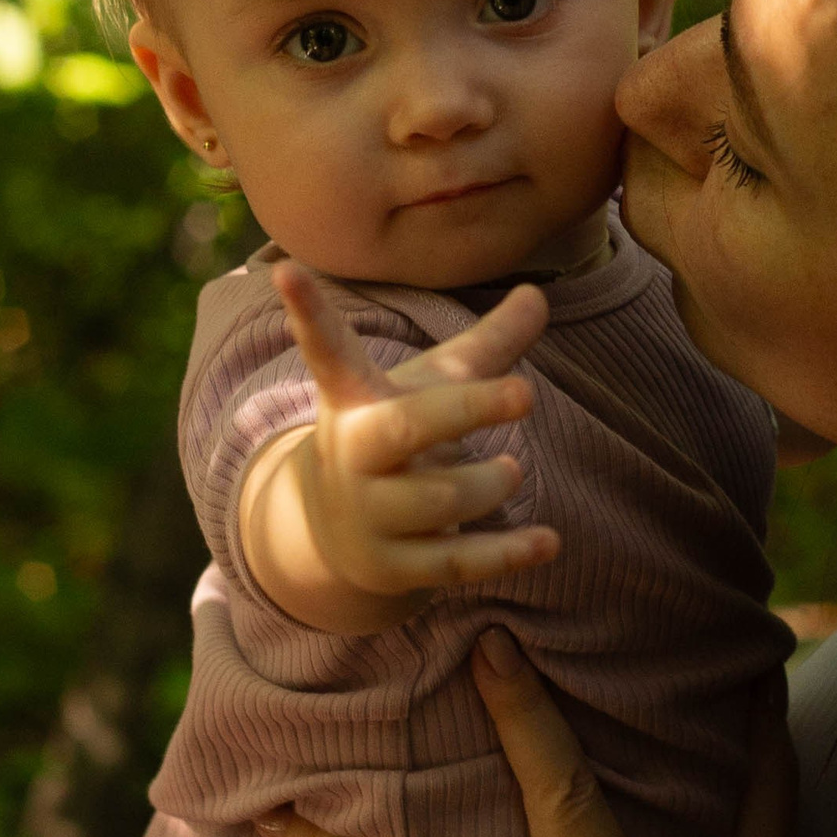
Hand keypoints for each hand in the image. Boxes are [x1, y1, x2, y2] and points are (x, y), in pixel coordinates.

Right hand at [251, 264, 560, 611]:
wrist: (339, 532)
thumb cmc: (399, 437)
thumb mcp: (433, 387)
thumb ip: (489, 346)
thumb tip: (540, 294)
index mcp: (355, 397)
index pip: (329, 350)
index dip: (308, 312)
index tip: (287, 270)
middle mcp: (352, 454)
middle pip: (406, 427)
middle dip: (467, 409)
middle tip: (527, 393)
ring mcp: (368, 514)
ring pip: (443, 499)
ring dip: (492, 484)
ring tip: (510, 470)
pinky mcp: (391, 566)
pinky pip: (456, 562)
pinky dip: (508, 554)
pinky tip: (550, 543)